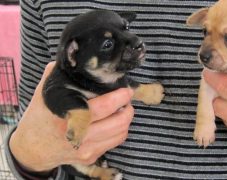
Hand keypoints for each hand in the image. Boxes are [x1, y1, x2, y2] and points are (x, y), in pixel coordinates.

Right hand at [9, 62, 133, 172]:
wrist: (32, 149)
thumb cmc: (39, 118)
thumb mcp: (44, 94)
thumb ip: (56, 74)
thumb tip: (73, 58)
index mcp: (66, 117)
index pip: (103, 107)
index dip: (120, 97)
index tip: (127, 89)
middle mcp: (78, 136)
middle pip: (118, 123)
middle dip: (128, 108)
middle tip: (127, 98)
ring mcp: (86, 149)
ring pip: (121, 133)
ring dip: (126, 119)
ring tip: (123, 108)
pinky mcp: (90, 157)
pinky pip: (115, 142)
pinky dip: (120, 130)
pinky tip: (114, 121)